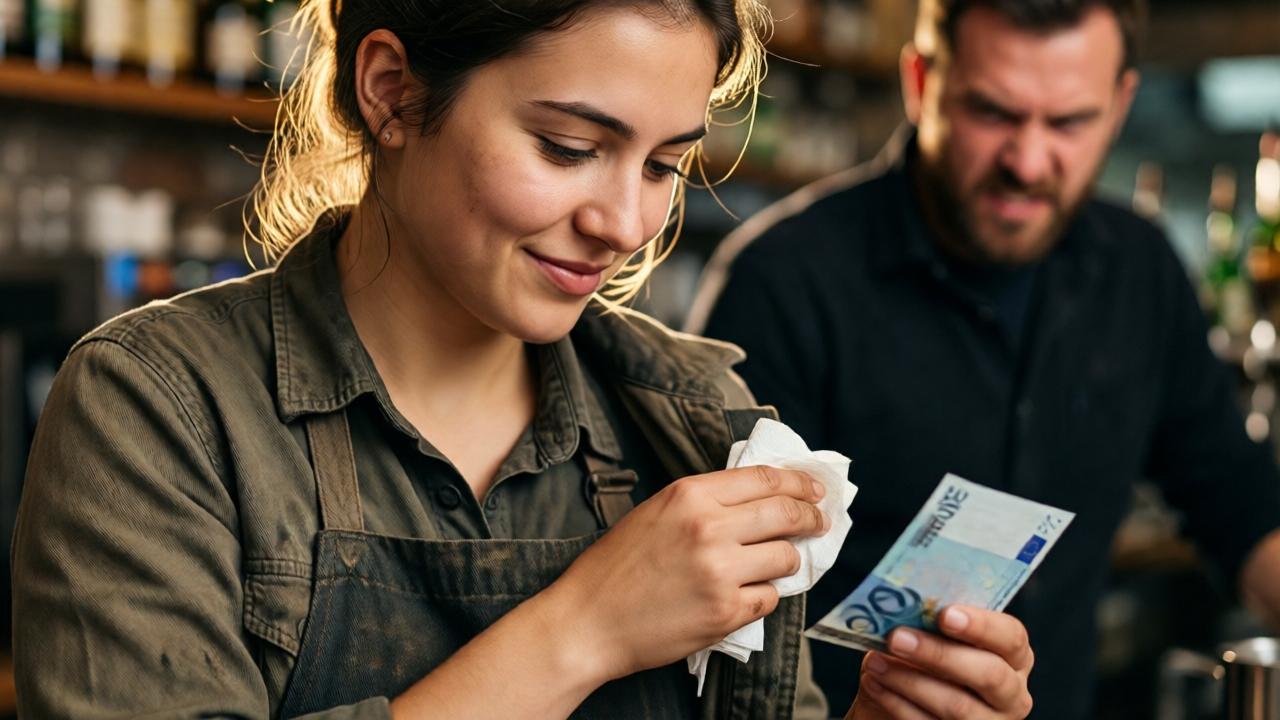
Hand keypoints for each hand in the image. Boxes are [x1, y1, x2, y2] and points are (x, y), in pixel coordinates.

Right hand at [548, 465, 829, 682]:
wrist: (588, 621)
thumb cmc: (617, 567)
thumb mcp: (656, 512)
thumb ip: (705, 502)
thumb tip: (760, 499)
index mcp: (689, 495)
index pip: (765, 478)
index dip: (799, 482)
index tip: (814, 489)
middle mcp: (709, 528)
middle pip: (786, 514)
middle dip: (812, 518)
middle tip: (819, 523)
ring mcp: (720, 572)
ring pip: (786, 558)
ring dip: (786, 562)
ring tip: (772, 566)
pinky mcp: (726, 612)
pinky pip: (769, 598)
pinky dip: (761, 597)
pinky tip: (742, 596)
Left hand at [844, 606, 1033, 719]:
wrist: (910, 700)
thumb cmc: (928, 656)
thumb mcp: (937, 636)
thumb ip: (932, 622)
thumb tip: (906, 606)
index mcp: (1014, 655)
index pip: (1010, 637)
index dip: (980, 625)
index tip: (944, 614)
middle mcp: (1012, 693)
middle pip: (989, 674)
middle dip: (939, 654)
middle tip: (897, 638)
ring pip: (958, 706)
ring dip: (909, 681)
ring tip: (874, 661)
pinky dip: (897, 703)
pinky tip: (873, 683)